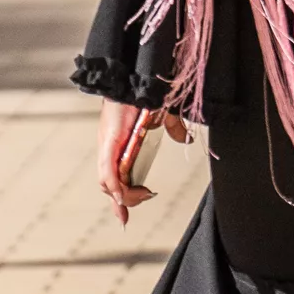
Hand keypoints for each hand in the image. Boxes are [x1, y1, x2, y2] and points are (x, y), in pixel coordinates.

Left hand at [99, 99, 190, 220]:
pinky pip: (109, 174)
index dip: (120, 198)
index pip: (113, 177)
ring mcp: (107, 146)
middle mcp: (109, 148)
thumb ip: (173, 129)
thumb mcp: (162, 116)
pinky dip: (118, 187)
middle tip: (141, 203)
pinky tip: (129, 195)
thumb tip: (186, 138)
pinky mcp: (109, 143)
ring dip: (124, 196)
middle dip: (124, 201)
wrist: (135, 76)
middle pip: (108, 185)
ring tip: (142, 196)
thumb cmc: (144, 93)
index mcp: (118, 143)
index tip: (124, 217)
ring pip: (107, 183)